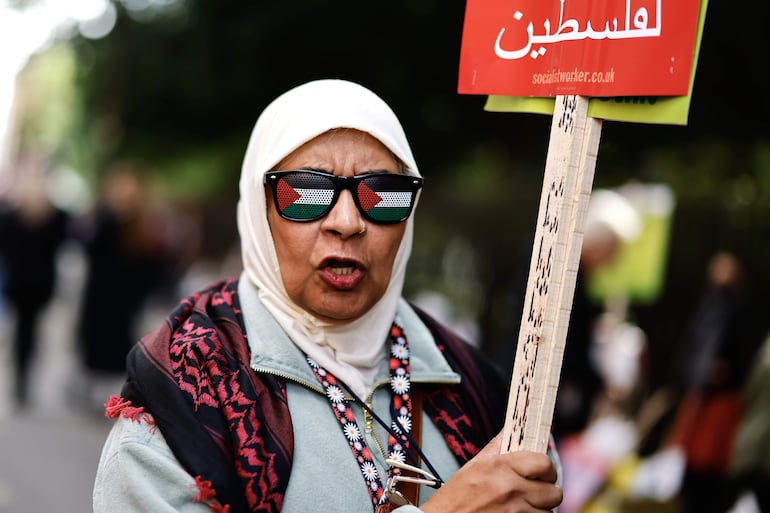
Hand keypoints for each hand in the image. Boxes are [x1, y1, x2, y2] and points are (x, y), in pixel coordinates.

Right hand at [420, 434, 561, 512]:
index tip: (540, 472)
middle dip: (546, 492)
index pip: (543, 462)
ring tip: (523, 506)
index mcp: (499, 467)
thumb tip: (516, 429)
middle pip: (554, 492)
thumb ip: (498, 447)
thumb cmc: (455, 497)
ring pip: (549, 512)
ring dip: (540, 509)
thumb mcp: (474, 467)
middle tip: (535, 491)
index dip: (545, 468)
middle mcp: (510, 490)